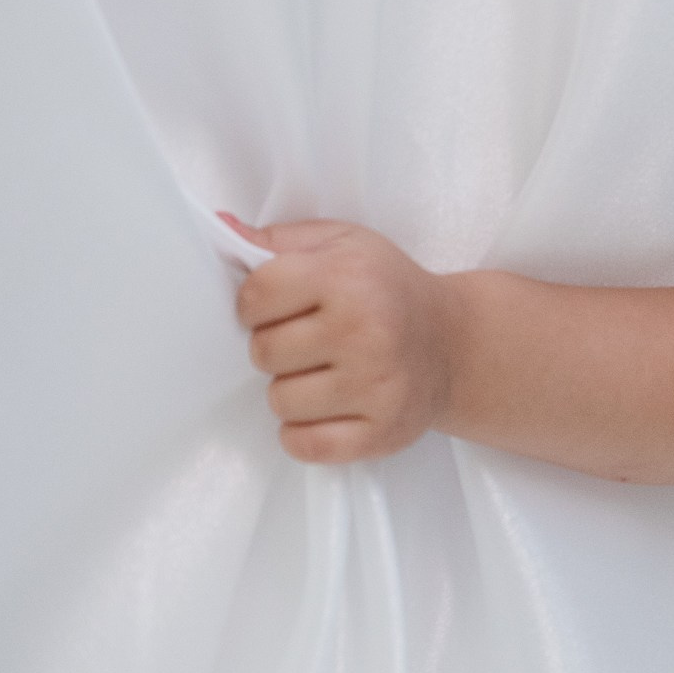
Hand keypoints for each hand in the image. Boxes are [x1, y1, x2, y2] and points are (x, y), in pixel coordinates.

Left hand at [229, 217, 457, 465]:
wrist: (454, 342)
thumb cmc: (388, 288)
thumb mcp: (343, 244)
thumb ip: (279, 239)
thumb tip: (219, 227)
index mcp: (348, 278)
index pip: (254, 296)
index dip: (256, 303)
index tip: (279, 306)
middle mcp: (364, 331)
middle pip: (262, 352)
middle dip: (276, 346)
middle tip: (310, 340)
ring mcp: (374, 387)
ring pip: (279, 401)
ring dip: (292, 390)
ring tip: (324, 373)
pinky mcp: (380, 432)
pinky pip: (304, 445)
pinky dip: (304, 432)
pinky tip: (327, 408)